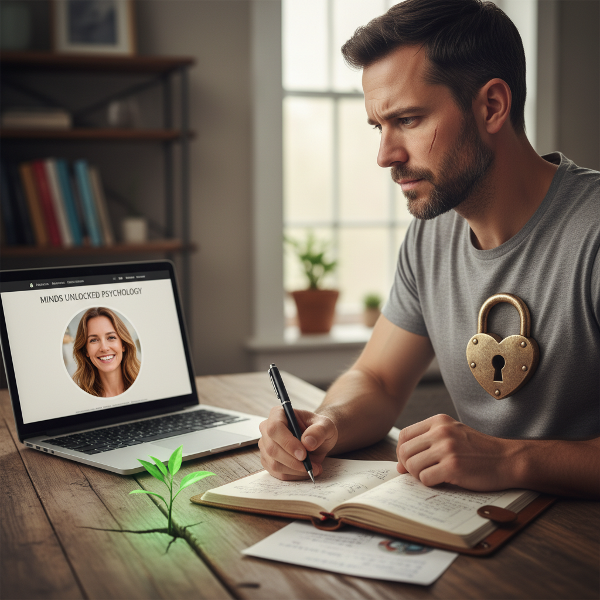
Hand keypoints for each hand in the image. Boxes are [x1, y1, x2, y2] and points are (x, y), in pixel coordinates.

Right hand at [258, 407, 337, 479]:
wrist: (316, 440)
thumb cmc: (318, 429)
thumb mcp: (326, 426)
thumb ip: (319, 431)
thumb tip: (307, 442)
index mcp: (278, 414)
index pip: (275, 428)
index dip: (287, 443)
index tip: (303, 454)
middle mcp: (267, 428)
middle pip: (272, 449)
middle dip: (293, 461)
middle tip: (312, 465)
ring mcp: (265, 446)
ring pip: (274, 464)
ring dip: (295, 470)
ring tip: (313, 467)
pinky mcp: (268, 461)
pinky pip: (277, 473)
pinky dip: (293, 475)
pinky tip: (305, 471)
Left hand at [396, 414, 515, 490]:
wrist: (508, 460)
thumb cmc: (478, 450)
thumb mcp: (453, 436)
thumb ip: (427, 444)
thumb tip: (400, 464)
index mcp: (439, 421)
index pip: (404, 435)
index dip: (402, 451)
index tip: (409, 461)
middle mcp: (441, 431)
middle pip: (404, 451)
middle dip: (407, 466)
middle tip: (419, 473)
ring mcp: (447, 448)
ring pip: (412, 465)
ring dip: (418, 476)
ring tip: (432, 476)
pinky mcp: (453, 467)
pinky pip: (425, 478)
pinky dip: (430, 483)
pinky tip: (442, 481)